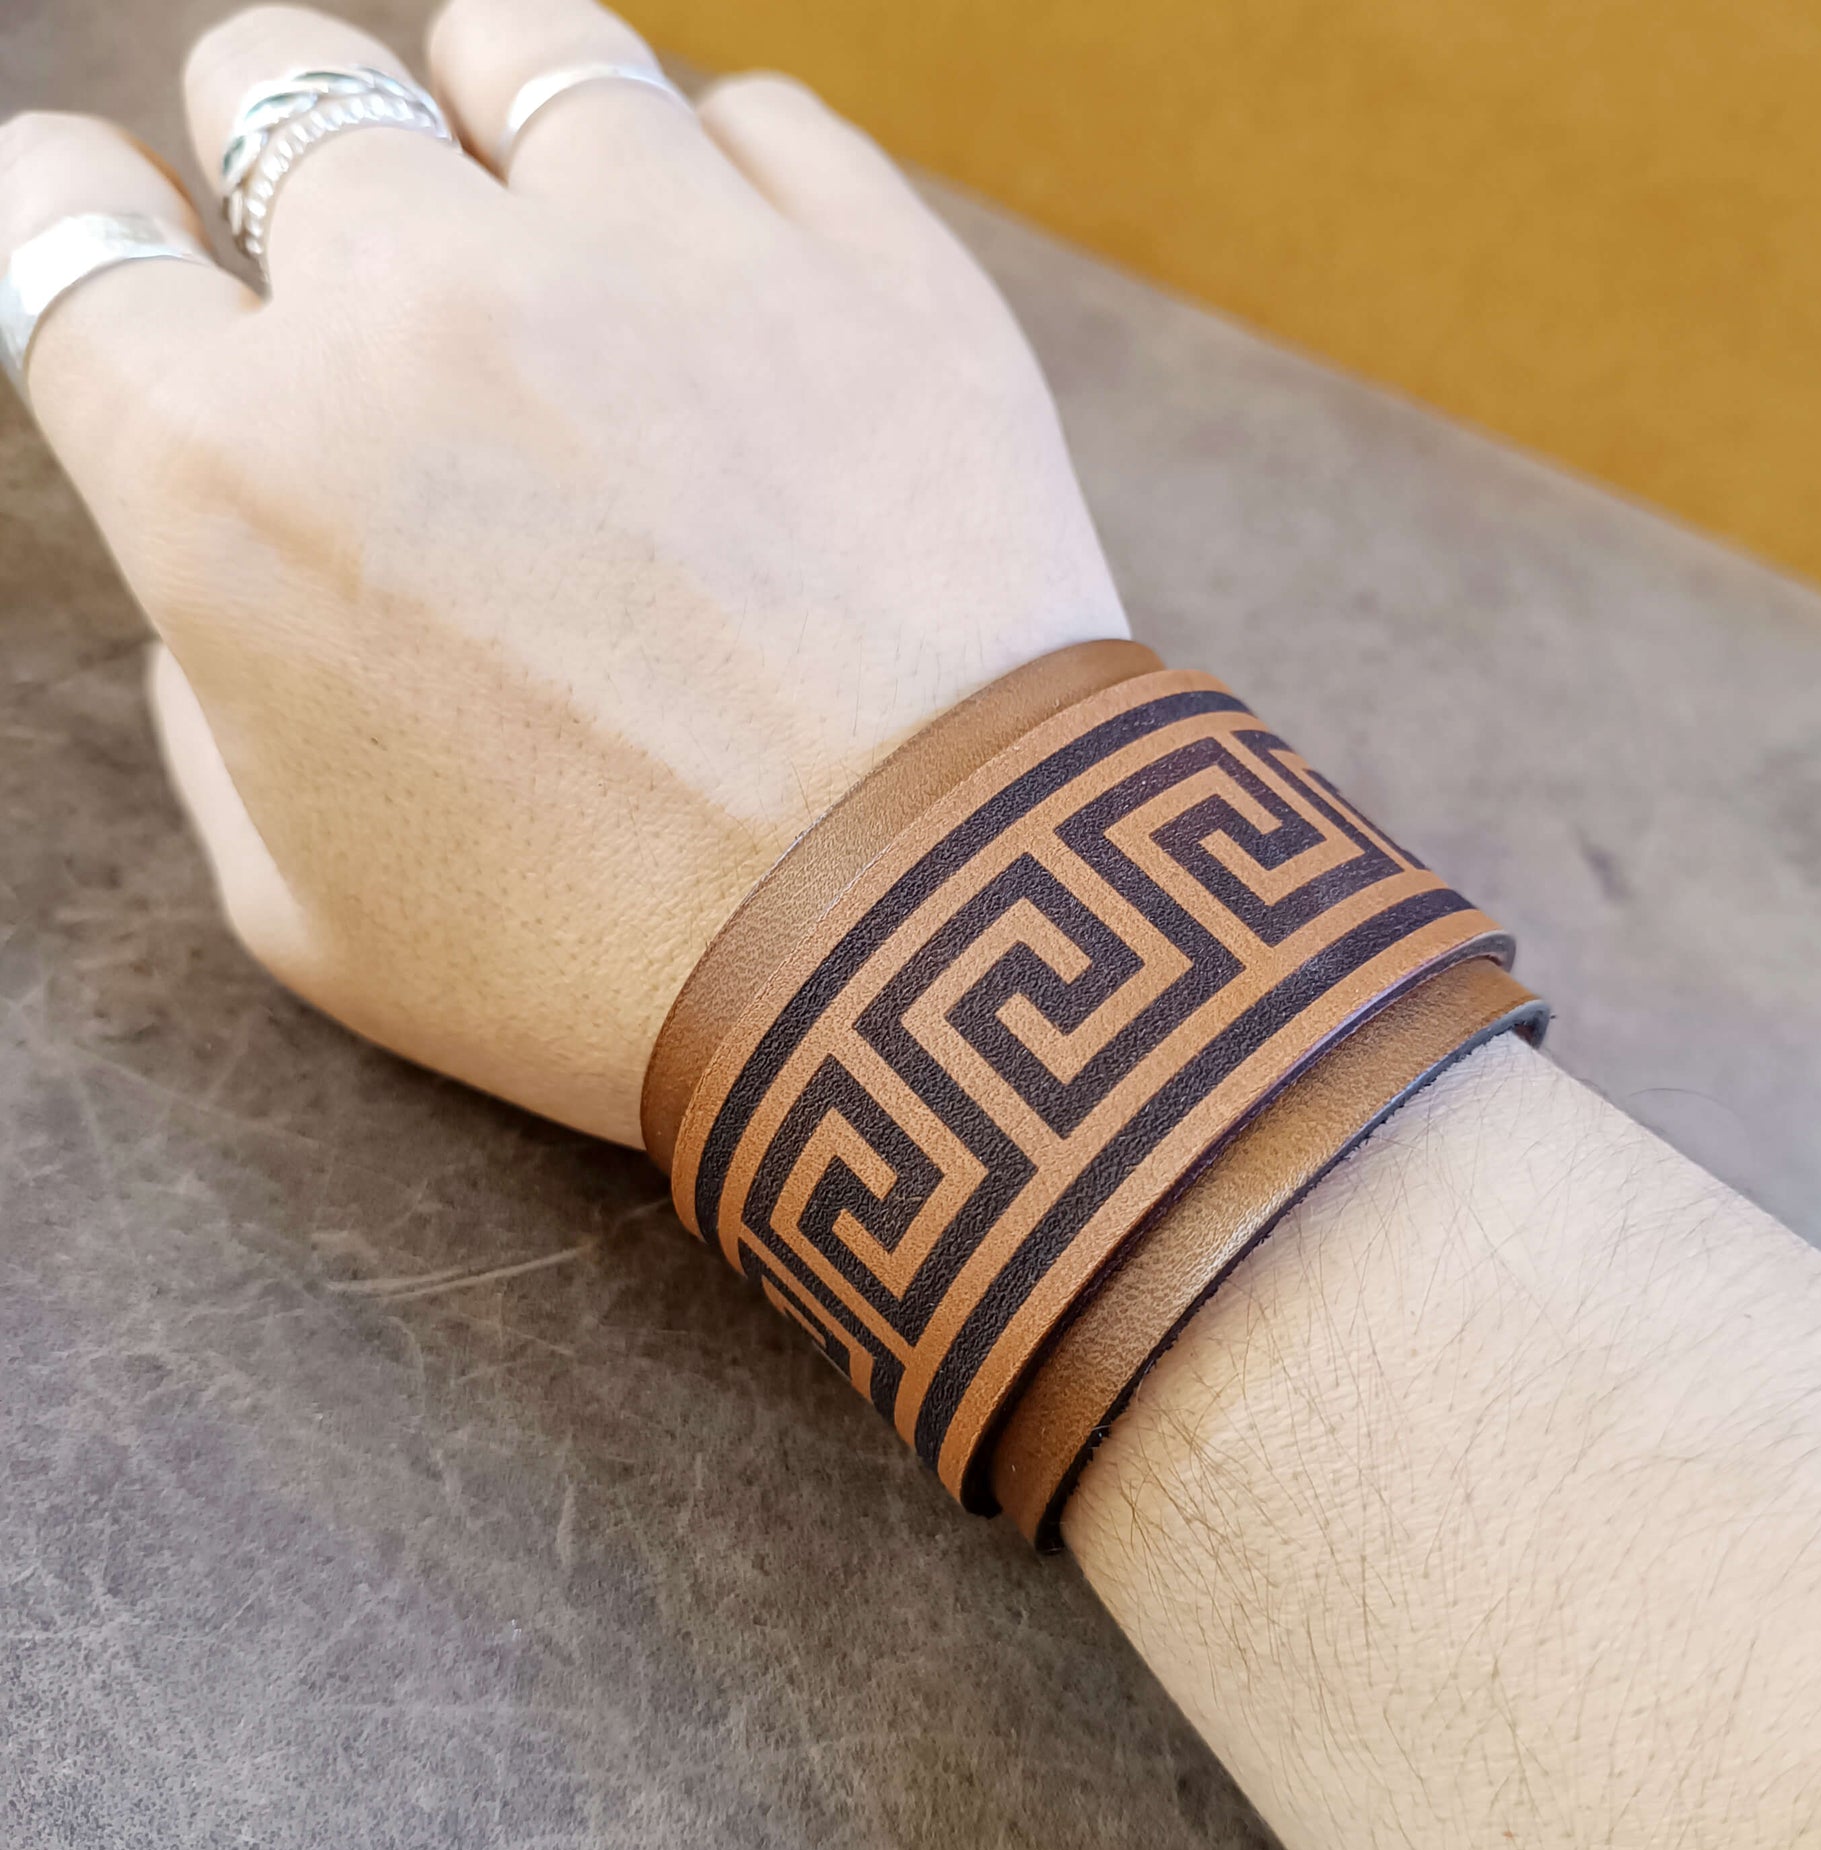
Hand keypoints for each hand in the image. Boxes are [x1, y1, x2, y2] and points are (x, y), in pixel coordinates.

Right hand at [0, 0, 1126, 1143]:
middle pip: (275, 87)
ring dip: (494, 119)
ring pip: (511, 48)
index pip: (63, 229)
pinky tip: (743, 298)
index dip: (83, 219)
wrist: (920, 948)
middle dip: (291, 167)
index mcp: (233, 474)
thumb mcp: (313, 912)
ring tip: (547, 223)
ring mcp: (657, 250)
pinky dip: (721, 186)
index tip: (132, 236)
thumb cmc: (609, 971)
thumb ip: (214, 708)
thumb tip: (224, 579)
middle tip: (371, 271)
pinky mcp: (864, 254)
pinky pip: (747, 120)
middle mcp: (418, 306)